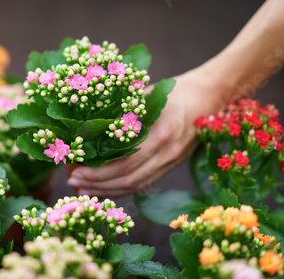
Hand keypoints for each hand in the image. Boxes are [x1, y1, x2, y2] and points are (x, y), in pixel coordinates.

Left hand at [67, 68, 224, 196]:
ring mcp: (171, 162)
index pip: (125, 163)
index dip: (99, 172)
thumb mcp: (147, 96)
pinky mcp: (172, 165)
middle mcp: (167, 153)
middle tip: (73, 184)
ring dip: (108, 191)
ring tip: (84, 191)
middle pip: (129, 180)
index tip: (76, 170)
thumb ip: (123, 114)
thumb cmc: (175, 91)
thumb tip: (89, 129)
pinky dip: (124, 189)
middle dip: (98, 185)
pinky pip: (145, 183)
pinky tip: (106, 189)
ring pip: (137, 186)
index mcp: (160, 134)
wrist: (210, 97)